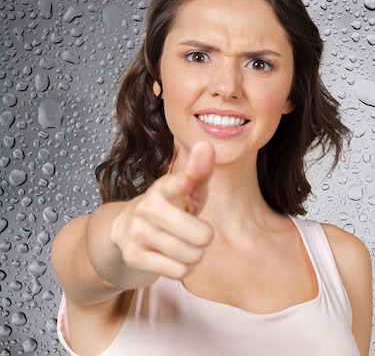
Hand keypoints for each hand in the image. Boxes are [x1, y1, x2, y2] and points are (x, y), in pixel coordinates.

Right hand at [110, 143, 214, 280]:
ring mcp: (138, 232)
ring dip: (194, 254)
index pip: (174, 185)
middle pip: (202, 235)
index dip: (182, 186)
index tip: (184, 183)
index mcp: (164, 187)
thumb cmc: (171, 208)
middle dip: (204, 238)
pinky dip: (183, 268)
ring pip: (191, 255)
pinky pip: (179, 271)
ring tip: (183, 245)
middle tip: (194, 232)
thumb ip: (201, 170)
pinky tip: (173, 258)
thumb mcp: (189, 189)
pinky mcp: (134, 257)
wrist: (127, 232)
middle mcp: (147, 207)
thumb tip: (206, 144)